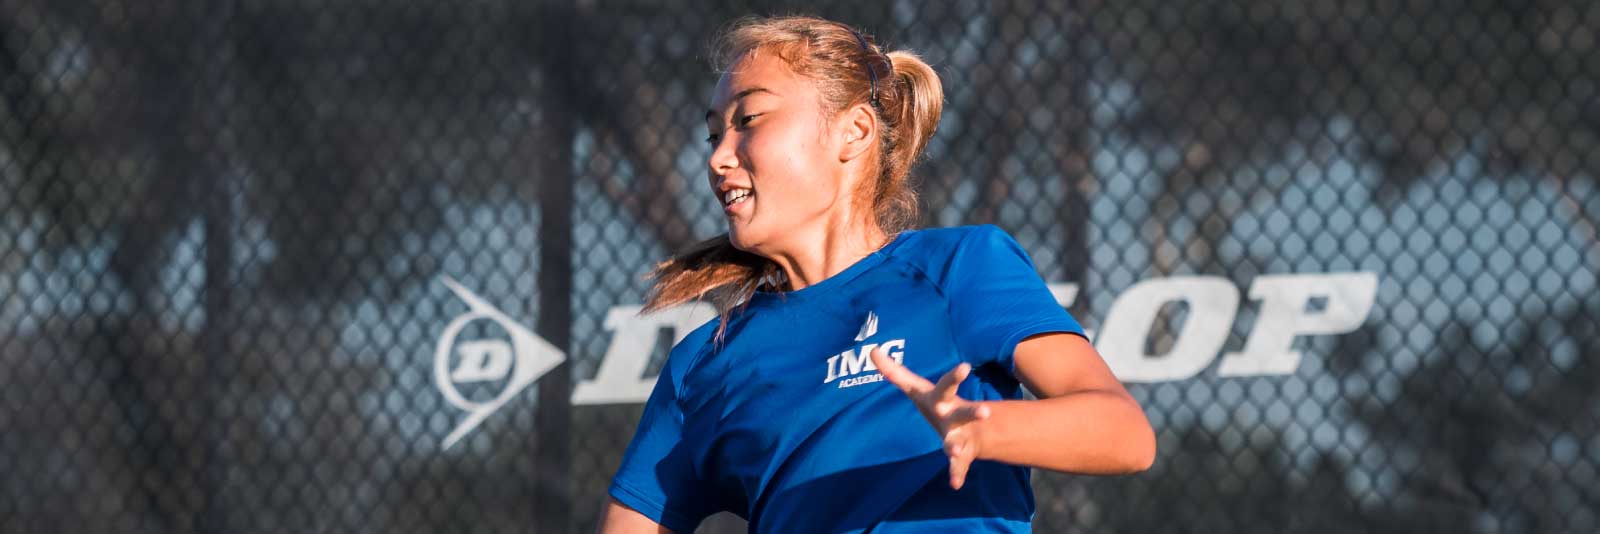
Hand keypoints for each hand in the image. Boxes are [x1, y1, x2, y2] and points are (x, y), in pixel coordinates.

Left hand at [869, 346, 991, 489]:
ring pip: (959, 441)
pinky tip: (955, 484)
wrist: (971, 429)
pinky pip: (958, 465)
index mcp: (943, 399)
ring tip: (954, 449)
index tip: (966, 367)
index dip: (956, 377)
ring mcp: (958, 436)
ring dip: (956, 446)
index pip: (948, 385)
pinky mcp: (960, 455)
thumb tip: (872, 350)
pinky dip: (957, 473)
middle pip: (963, 412)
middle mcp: (953, 416)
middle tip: (985, 412)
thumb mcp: (917, 388)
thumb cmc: (938, 404)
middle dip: (973, 412)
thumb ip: (894, 371)